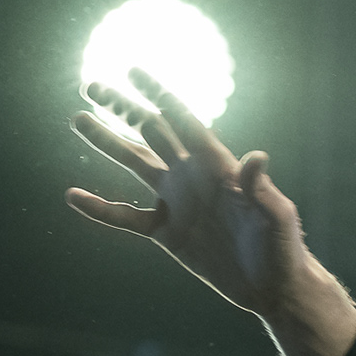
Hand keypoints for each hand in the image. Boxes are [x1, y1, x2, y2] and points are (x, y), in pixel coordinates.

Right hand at [66, 69, 355, 355]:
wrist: (272, 286)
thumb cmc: (282, 246)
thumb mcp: (275, 214)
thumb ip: (260, 186)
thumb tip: (258, 156)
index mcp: (218, 164)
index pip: (183, 119)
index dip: (158, 93)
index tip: (132, 69)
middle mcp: (193, 176)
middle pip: (151, 131)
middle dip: (122, 107)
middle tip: (91, 84)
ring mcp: (177, 201)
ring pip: (134, 162)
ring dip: (106, 141)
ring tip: (78, 119)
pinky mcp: (167, 231)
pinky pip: (125, 217)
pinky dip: (99, 208)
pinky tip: (73, 196)